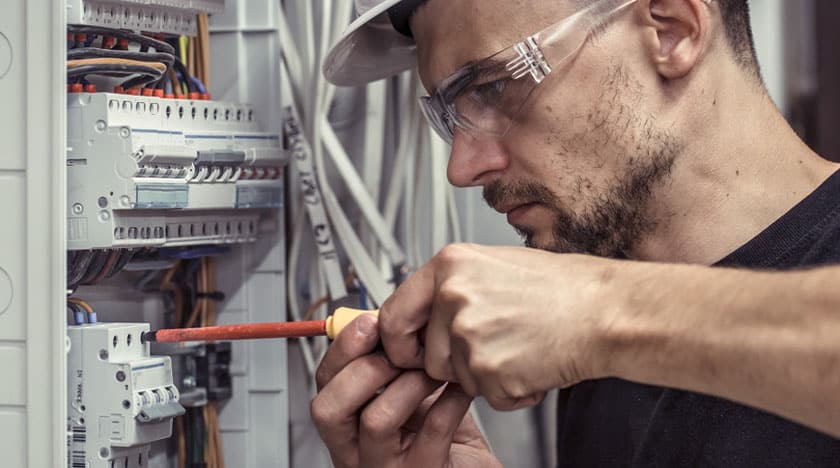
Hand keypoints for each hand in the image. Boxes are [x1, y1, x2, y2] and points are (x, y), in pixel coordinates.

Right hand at [310, 314, 500, 467]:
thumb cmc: (440, 435)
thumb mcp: (407, 392)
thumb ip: (393, 360)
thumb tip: (390, 314)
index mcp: (348, 425)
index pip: (323, 385)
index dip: (342, 349)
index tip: (370, 322)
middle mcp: (357, 451)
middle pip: (329, 409)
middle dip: (364, 368)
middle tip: (399, 352)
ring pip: (376, 420)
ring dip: (410, 384)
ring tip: (434, 371)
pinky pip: (432, 431)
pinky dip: (450, 400)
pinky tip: (460, 389)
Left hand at [380, 244, 618, 409]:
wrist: (607, 311)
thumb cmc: (563, 288)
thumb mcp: (494, 266)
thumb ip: (450, 288)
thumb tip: (420, 314)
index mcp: (449, 265)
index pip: (391, 315)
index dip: (399, 342)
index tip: (410, 352)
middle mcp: (453, 296)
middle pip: (424, 355)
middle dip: (450, 364)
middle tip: (489, 349)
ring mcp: (469, 334)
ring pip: (455, 378)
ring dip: (484, 374)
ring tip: (520, 346)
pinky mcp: (489, 370)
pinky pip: (486, 395)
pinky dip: (510, 390)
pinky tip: (533, 362)